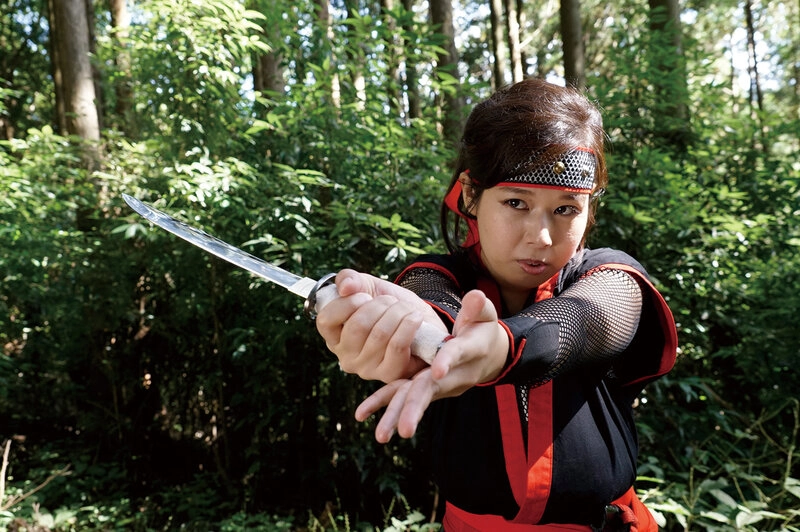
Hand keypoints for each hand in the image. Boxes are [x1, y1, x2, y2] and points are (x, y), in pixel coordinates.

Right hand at [315, 269, 447, 381]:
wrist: (420, 320)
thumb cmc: (389, 306)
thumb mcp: (367, 286)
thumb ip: (350, 279)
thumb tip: (346, 287)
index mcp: (334, 336)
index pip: (325, 321)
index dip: (346, 303)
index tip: (364, 296)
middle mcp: (346, 356)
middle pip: (358, 326)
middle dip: (380, 305)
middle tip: (390, 302)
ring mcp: (367, 368)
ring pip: (380, 334)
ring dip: (398, 313)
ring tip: (405, 309)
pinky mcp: (390, 374)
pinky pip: (397, 346)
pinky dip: (409, 326)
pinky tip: (415, 317)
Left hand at [354, 289, 508, 441]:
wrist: (489, 355)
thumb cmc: (484, 330)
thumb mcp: (486, 315)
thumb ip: (478, 307)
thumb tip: (474, 296)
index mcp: (470, 351)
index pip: (458, 354)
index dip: (447, 360)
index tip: (436, 370)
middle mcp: (454, 374)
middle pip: (432, 390)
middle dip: (416, 408)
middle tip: (404, 429)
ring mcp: (439, 384)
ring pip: (416, 399)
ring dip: (397, 415)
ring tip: (380, 435)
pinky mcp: (425, 386)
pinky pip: (403, 394)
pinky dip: (384, 402)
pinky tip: (361, 413)